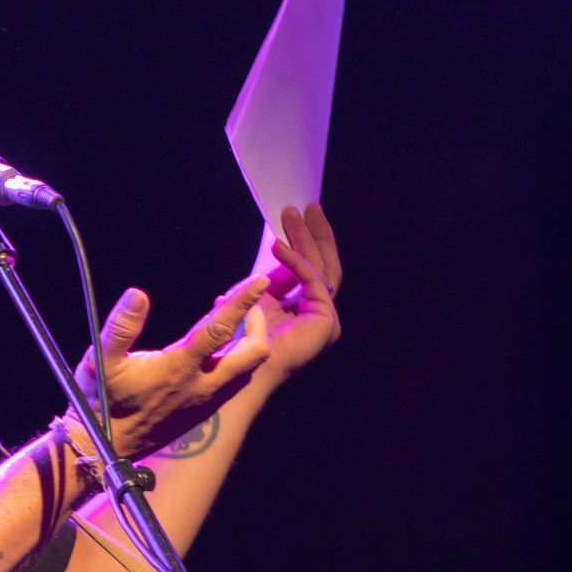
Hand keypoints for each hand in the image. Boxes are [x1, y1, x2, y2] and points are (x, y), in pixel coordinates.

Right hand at [72, 275, 271, 460]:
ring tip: (228, 319)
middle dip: (256, 322)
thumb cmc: (101, 401)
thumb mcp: (100, 361)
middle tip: (242, 301)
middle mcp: (202, 386)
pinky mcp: (204, 411)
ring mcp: (206, 401)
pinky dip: (236, 358)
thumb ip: (119, 328)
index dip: (242, 301)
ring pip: (247, 369)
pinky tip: (217, 349)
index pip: (220, 329)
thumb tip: (137, 295)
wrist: (106, 447)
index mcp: (180, 368)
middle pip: (253, 353)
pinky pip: (235, 382)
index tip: (257, 280)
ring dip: (247, 341)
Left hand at [257, 204, 342, 385]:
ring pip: (320, 269)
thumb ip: (277, 272)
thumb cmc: (247, 334)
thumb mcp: (261, 292)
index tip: (299, 216)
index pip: (314, 268)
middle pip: (324, 265)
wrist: (243, 366)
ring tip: (292, 214)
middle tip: (307, 206)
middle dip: (315, 234)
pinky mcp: (326, 321)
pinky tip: (278, 245)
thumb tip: (280, 245)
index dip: (308, 241)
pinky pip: (313, 281)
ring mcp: (327, 318)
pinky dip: (295, 261)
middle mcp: (322, 313)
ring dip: (305, 239)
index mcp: (308, 308)